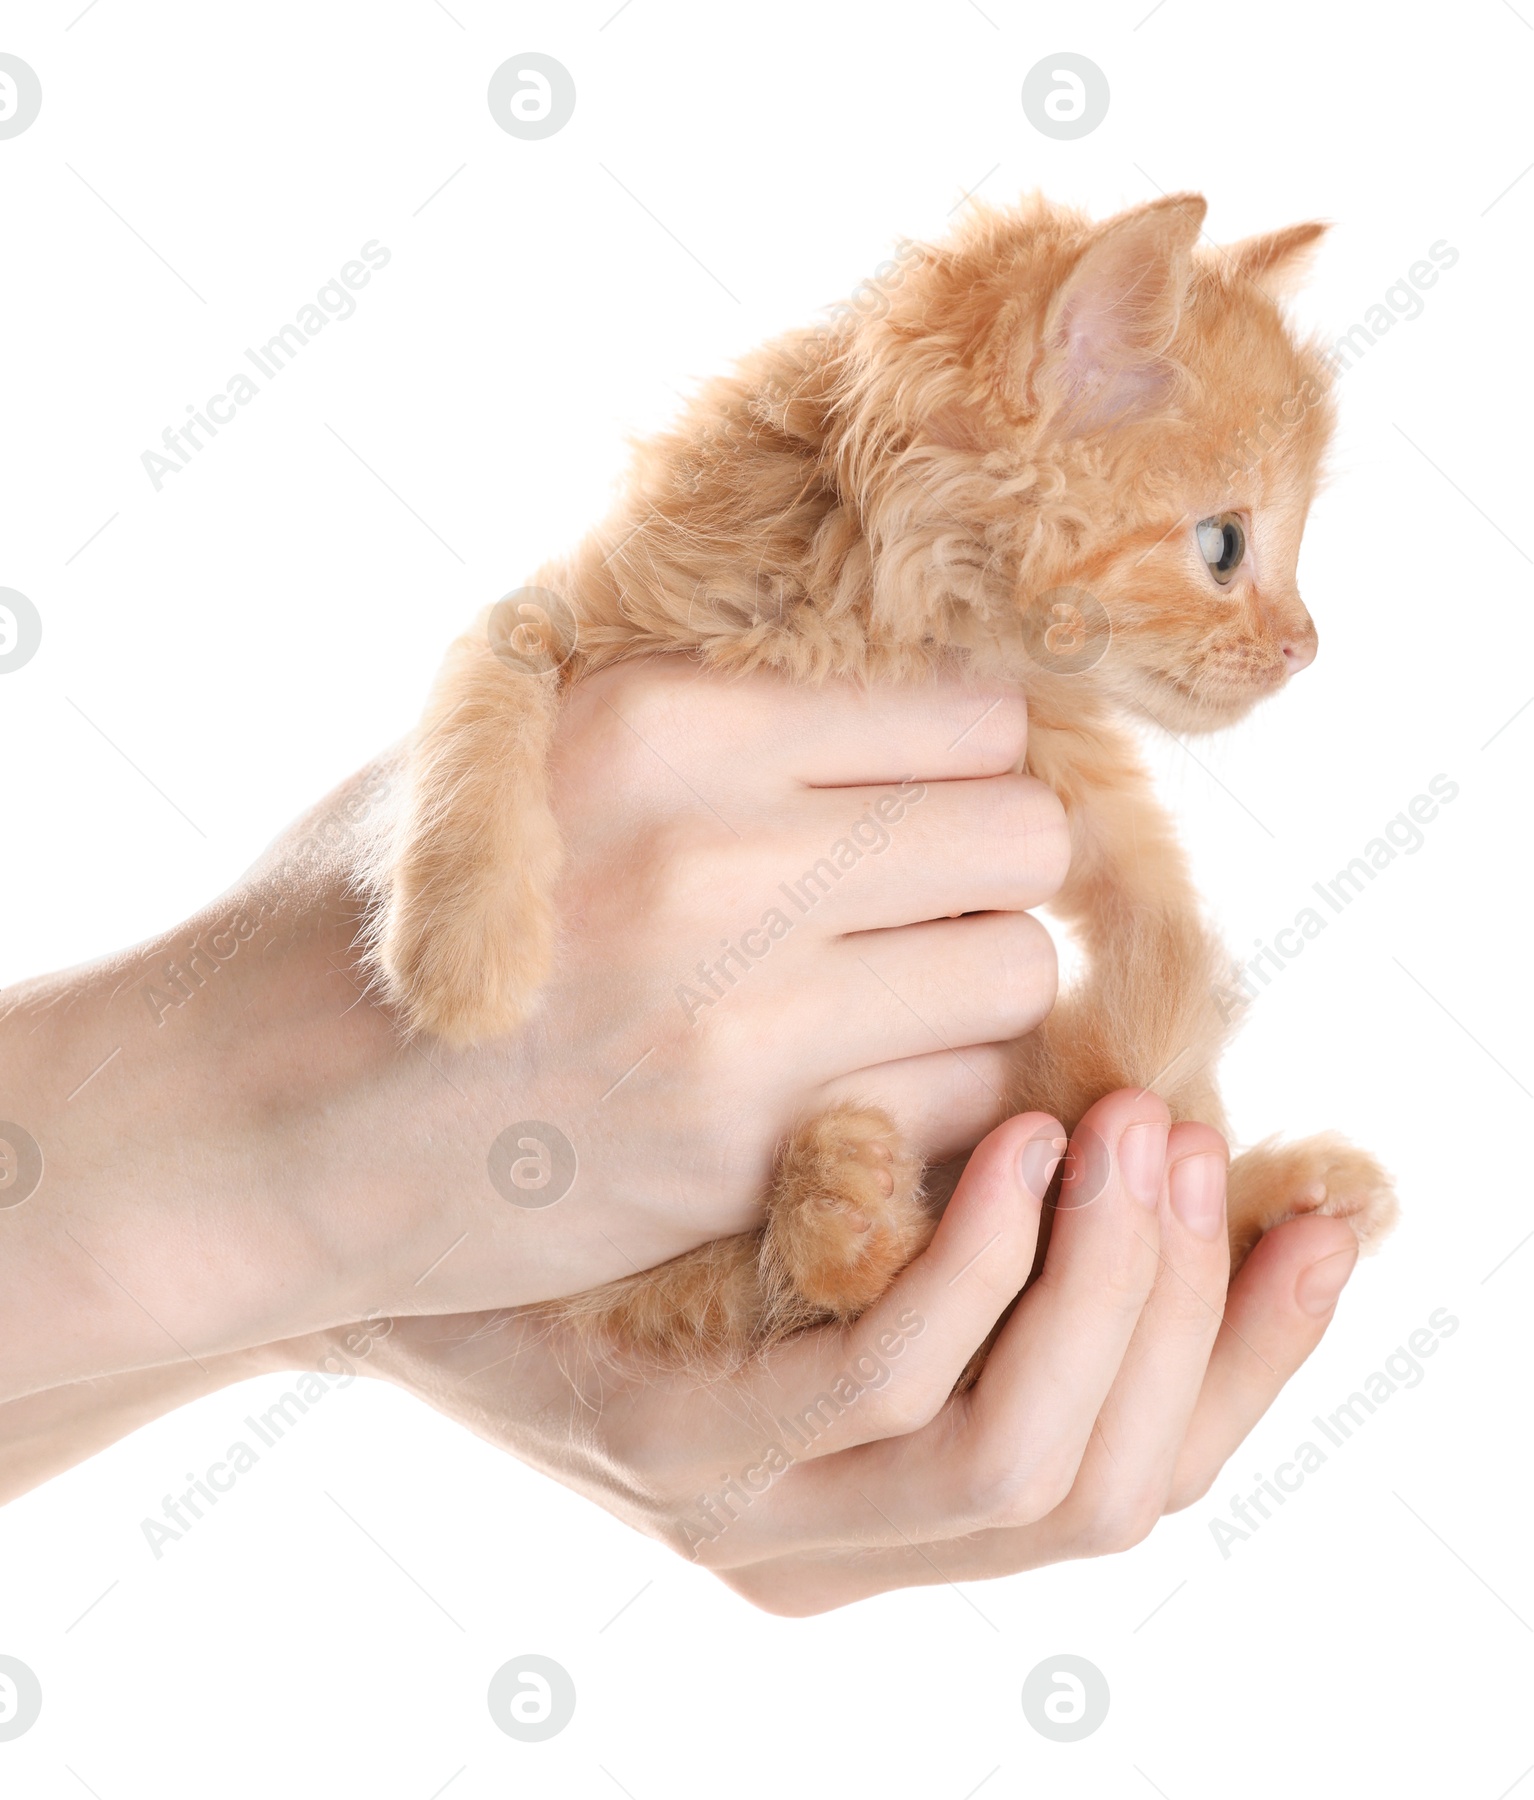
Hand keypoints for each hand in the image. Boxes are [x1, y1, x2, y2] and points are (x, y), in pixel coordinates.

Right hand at [0, 661, 1067, 1398]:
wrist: (241, 1125)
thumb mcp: (494, 744)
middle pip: (1026, 835)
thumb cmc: (363, 918)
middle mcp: (713, 853)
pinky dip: (930, 1100)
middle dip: (994, 871)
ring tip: (893, 1000)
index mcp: (660, 718)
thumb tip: (870, 648)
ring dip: (976, 992)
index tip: (931, 802)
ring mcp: (733, 1013)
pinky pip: (956, 1103)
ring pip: (1017, 973)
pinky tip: (849, 1089)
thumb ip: (677, 689)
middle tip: (927, 904)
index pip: (973, 709)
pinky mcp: (735, 1151)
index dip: (970, 759)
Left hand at [308, 1090, 1360, 1613]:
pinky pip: (887, 1394)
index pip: (1158, 1467)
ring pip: (1033, 1457)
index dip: (1268, 1347)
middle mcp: (850, 1542)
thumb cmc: (596, 1170)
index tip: (1329, 1204)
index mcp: (902, 1499)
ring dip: (1118, 1281)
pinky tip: (1005, 1140)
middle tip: (1198, 1126)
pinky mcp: (675, 1455)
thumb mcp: (806, 1197)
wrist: (360, 1198)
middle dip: (1199, 1302)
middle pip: (1125, 1479)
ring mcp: (761, 1517)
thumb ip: (958, 1179)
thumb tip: (1142, 1081)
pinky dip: (984, 1275)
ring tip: (1125, 1119)